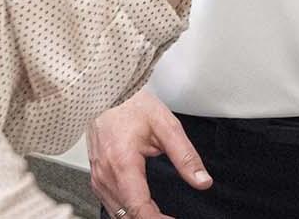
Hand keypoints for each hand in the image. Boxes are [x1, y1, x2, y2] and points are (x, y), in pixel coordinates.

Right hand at [86, 89, 210, 218]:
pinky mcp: (96, 176)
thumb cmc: (131, 104)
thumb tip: (202, 180)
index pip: (139, 208)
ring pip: (117, 213)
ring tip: (162, 216)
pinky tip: (143, 210)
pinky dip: (127, 211)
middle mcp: (105, 174)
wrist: (106, 92)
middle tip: (172, 218)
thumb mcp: (166, 125)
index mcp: (122, 163)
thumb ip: (185, 156)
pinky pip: (110, 203)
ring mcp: (97, 177)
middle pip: (126, 216)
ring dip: (138, 218)